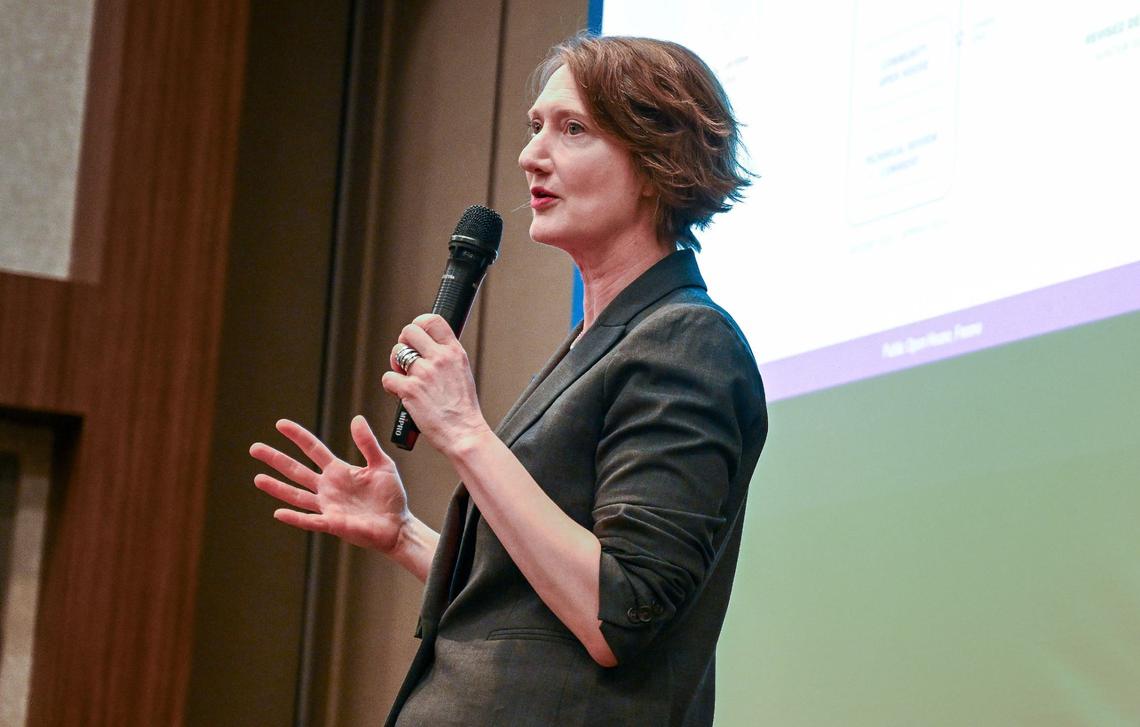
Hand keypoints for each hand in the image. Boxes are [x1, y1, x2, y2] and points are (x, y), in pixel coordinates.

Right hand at [250, 415, 409, 552]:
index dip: (297, 436)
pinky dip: (294, 517)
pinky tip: (278, 512)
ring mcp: (328, 506)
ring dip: (277, 488)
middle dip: (276, 459)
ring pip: (296, 495)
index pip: (313, 449)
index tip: (280, 424)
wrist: (398, 526)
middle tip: (255, 448)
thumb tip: (356, 419)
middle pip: (296, 470)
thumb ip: (368, 443)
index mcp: (338, 471)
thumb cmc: (390, 496)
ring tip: (257, 478)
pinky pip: (310, 520)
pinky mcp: (333, 523)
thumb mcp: (382, 464)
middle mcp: (328, 488)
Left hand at [382, 313, 493, 456]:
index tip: (416, 335)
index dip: (419, 324)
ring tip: (405, 377)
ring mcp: (424, 373)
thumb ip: (446, 357)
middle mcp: (439, 358)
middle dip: (403, 343)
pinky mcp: (410, 390)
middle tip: (407, 357)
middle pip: (409, 331)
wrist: (463, 432)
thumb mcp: (463, 373)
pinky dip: (391, 386)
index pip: (433, 320)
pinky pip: (388, 377)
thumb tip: (428, 347)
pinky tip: (402, 393)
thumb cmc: (463, 409)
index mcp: (454, 352)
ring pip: (396, 353)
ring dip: (396, 364)